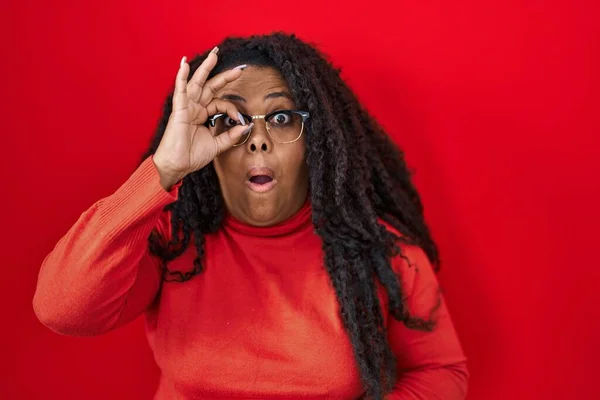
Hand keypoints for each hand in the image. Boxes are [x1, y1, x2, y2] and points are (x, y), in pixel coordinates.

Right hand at [152, 47, 250, 189]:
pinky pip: (180, 90)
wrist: (177, 166)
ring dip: (205, 68)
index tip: (240, 120)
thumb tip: (246, 126)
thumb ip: (231, 135)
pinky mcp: (179, 110)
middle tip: (238, 69)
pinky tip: (184, 64)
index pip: (221, 104)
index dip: (232, 109)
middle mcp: (195, 108)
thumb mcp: (217, 145)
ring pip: (197, 83)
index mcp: (203, 115)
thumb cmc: (192, 156)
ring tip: (214, 54)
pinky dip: (181, 77)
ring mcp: (186, 107)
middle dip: (223, 76)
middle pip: (210, 87)